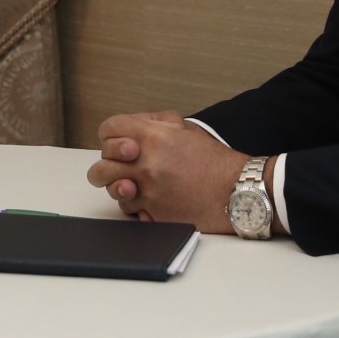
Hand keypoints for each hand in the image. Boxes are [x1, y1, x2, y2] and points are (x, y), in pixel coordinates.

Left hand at [86, 111, 247, 232]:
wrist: (237, 191)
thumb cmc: (215, 161)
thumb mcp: (186, 130)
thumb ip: (156, 123)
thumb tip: (134, 125)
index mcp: (152, 136)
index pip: (109, 129)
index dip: (111, 135)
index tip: (120, 143)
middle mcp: (145, 163)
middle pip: (100, 166)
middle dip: (108, 166)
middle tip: (122, 168)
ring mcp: (148, 191)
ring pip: (113, 192)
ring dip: (122, 189)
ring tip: (136, 186)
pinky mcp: (154, 214)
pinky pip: (131, 212)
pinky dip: (138, 208)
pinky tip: (151, 202)